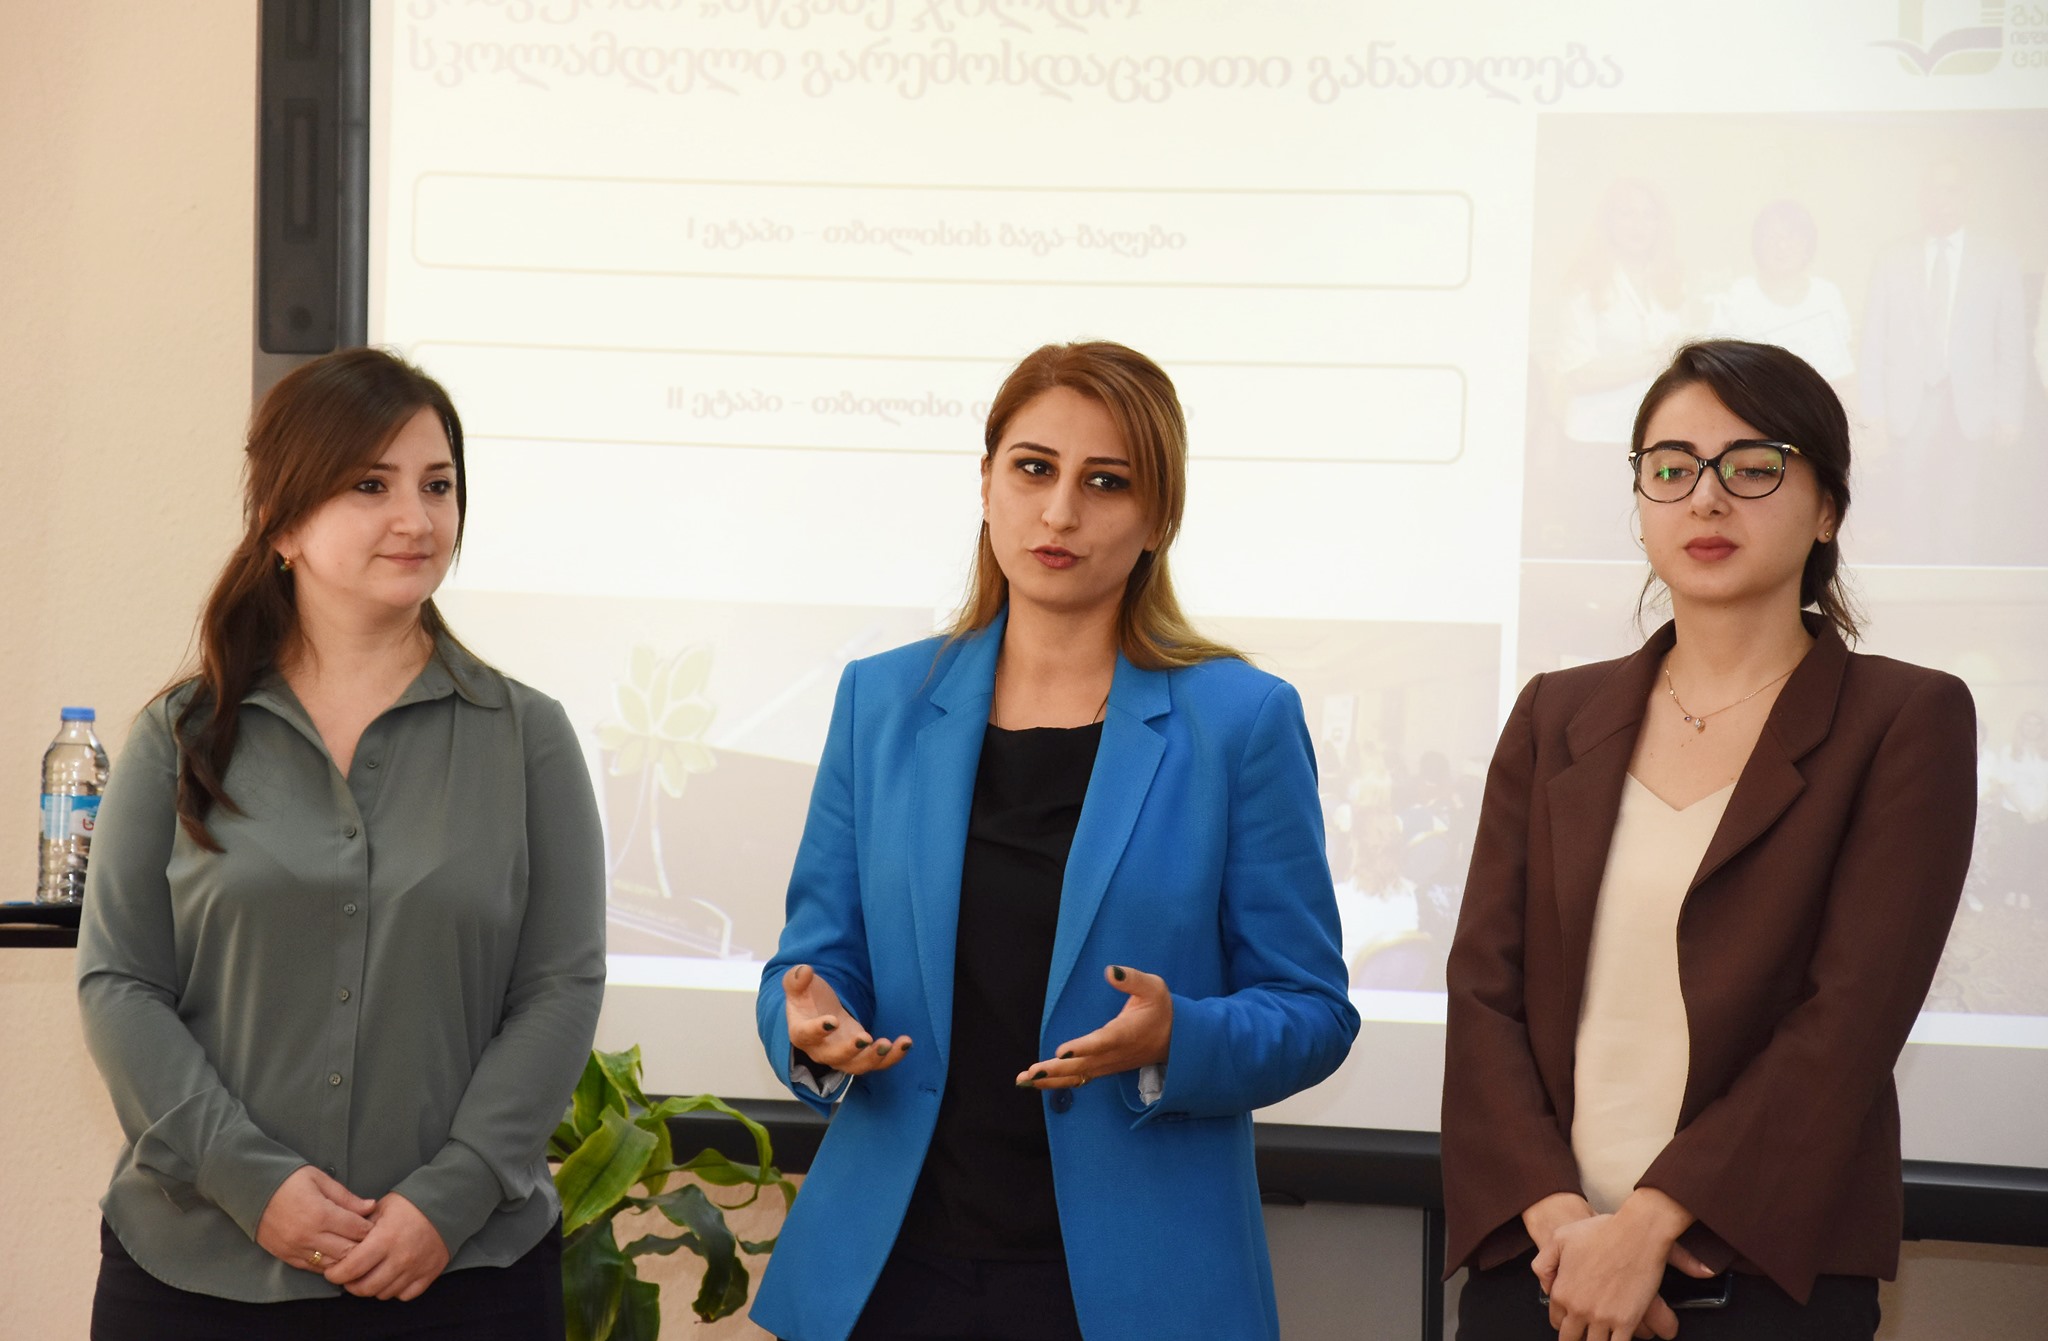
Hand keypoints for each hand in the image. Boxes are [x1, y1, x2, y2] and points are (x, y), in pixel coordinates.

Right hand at [255, 1166, 373, 1273]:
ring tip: (353, 1247)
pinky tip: (334, 1254)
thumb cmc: (288, 1180)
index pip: (357, 1230)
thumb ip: (346, 1197)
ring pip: (332, 1265)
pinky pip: (313, 1268)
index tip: (376, 1224)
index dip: (371, 1228)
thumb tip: (371, 1207)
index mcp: (320, 1214)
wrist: (250, 1190)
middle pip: (348, 1251)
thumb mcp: (320, 1180)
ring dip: (345, 1258)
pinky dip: (327, 1264)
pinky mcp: (285, 1256)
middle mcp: (308, 1236)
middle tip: (370, 1239)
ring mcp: (296, 1249)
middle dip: (362, 1246)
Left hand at [323, 1193, 449, 1300]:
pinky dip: (395, 1290)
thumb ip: (360, 1227)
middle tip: (348, 1277)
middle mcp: (400, 1258)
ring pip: (383, 1294)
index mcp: (385, 1239)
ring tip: (370, 1275)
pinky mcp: (429, 1274)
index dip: (335, 1274)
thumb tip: (341, 1242)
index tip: (332, 1271)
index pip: (351, 1269)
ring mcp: (415, 1268)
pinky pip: (405, 1295)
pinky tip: (392, 1277)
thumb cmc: (411, 1204)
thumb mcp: (381, 1207)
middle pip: (365, 1288)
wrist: (447, 1203)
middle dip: (351, 1285)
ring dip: (372, 1288)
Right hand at [782, 964, 911, 1075]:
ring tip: (888, 1044)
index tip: (832, 1021)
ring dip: (874, 1058)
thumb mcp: (798, 985)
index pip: (806, 1035)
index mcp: (801, 1033)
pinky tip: (905, 1043)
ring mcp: (842, 1056)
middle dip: (851, 1051)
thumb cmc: (807, 998)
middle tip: (865, 1038)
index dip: (818, 1030)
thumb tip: (804, 970)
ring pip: (858, 1066)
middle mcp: (821, 1050)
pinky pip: (877, 1063)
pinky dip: (892, 1056)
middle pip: (834, 1058)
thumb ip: (796, 979)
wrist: (818, 1012)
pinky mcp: (861, 1055)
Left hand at [1017, 964, 1172, 1088]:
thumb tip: (1111, 971)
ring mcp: (1109, 1064)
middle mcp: (1115, 1053)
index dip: (1082, 1048)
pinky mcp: (1105, 1068)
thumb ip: (1132, 979)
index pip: (1102, 1042)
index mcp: (1126, 1033)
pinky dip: (1059, 1082)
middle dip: (1056, 1070)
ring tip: (1024, 1080)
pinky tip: (1038, 1082)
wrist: (1177, 1039)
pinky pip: (1080, 1078)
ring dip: (1051, 1079)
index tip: (1061, 1052)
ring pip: (1078, 1075)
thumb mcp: (1154, 987)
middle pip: (1083, 1065)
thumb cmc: (1162, 1009)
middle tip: (1031, 1072)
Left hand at [1535, 1190, 1700, 1340]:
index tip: (1571, 1319)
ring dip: (1594, 1340)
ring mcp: (1602, 1318)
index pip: (1556, 1320)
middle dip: (1575, 1337)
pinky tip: (1616, 1338)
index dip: (1563, 1320)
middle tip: (1583, 1333)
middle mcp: (1579, 1308)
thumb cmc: (1602, 1231)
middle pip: (1570, 1339)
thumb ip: (1544, 1263)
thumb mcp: (1559, 1238)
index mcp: (1562, 1292)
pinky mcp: (1626, 1322)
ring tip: (1599, 1334)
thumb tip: (1545, 1285)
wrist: (1636, 1232)